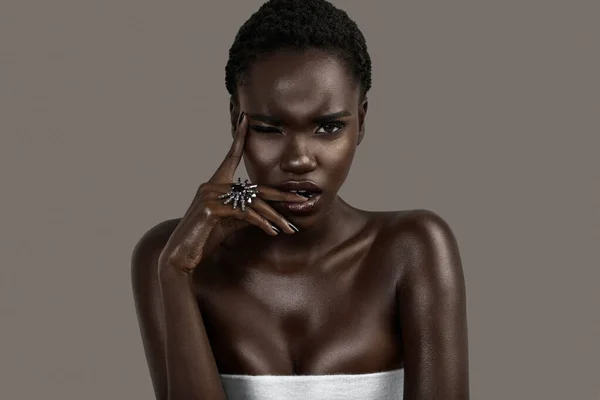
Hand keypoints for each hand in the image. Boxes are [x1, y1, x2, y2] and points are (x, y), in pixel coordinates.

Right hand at [158, 112, 307, 275]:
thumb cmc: (206, 237)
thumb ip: (248, 212)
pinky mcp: (211, 209)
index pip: (230, 156)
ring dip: (274, 217)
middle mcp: (211, 185)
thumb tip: (270, 212)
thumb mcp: (231, 222)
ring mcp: (210, 195)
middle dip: (281, 195)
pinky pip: (245, 214)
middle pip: (254, 188)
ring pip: (253, 203)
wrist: (181, 255)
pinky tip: (272, 232)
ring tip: (289, 228)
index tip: (246, 119)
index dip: (239, 138)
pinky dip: (261, 223)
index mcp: (215, 184)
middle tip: (301, 199)